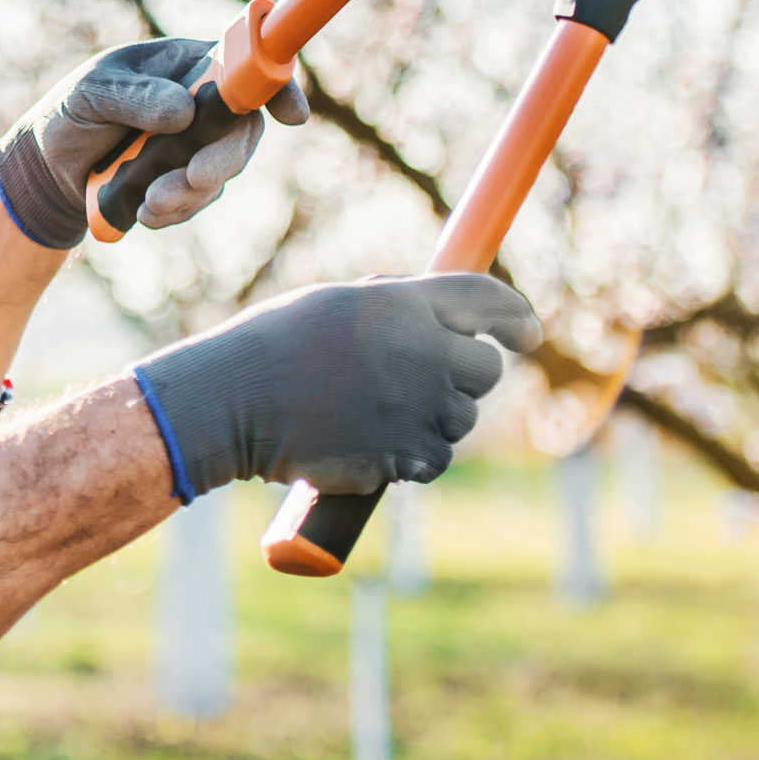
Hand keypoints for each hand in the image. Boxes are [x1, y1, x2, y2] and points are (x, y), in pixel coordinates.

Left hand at [0, 38, 309, 248]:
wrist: (49, 165)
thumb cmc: (72, 110)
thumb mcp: (92, 93)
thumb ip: (134, 96)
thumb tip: (184, 111)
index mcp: (187, 63)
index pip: (247, 64)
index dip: (278, 85)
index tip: (292, 116)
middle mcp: (204, 102)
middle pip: (244, 128)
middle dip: (224, 158)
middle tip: (195, 178)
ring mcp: (198, 145)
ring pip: (223, 171)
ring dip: (191, 192)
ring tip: (147, 203)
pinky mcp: (186, 182)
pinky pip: (199, 200)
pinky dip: (176, 211)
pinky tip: (143, 212)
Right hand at [131, 273, 541, 496]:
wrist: (233, 401)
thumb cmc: (274, 345)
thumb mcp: (338, 303)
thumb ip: (397, 307)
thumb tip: (441, 314)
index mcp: (404, 304)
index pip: (487, 301)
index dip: (515, 317)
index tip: (525, 332)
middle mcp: (423, 353)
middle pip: (486, 370)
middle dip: (467, 374)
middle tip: (427, 377)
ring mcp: (416, 409)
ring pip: (461, 420)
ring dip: (438, 417)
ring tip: (382, 410)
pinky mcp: (402, 456)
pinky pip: (435, 458)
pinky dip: (417, 456)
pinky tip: (378, 443)